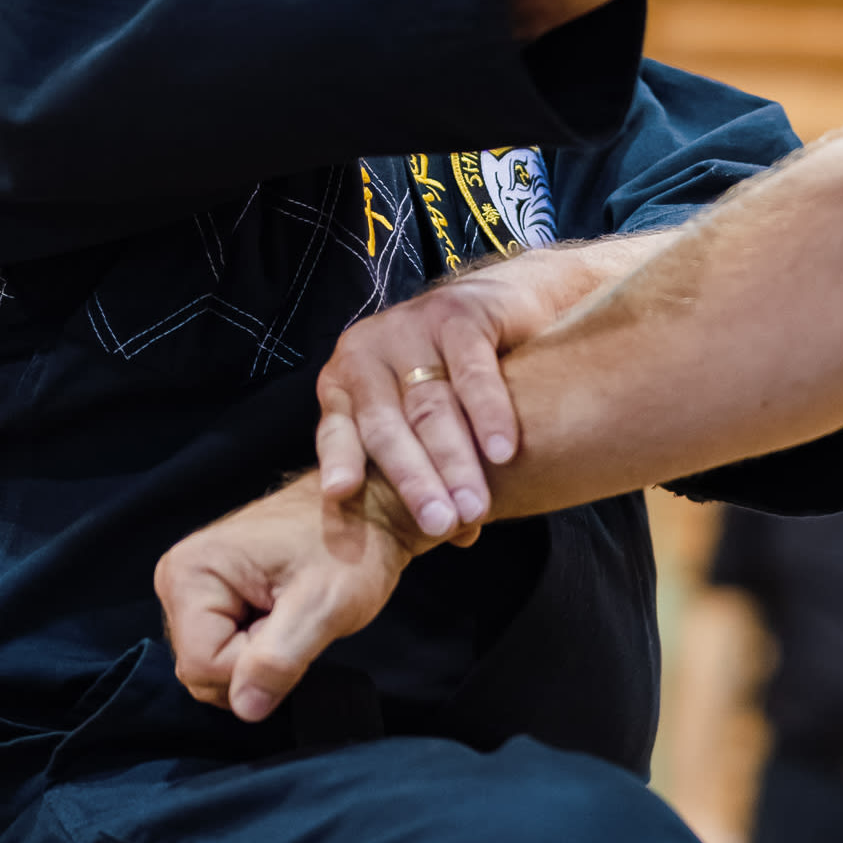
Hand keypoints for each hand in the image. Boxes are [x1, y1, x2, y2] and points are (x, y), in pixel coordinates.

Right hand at [157, 472, 416, 724]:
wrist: (367, 508)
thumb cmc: (352, 545)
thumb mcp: (325, 604)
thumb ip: (280, 660)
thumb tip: (244, 708)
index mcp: (190, 572)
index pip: (203, 666)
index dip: (256, 667)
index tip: (295, 625)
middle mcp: (176, 578)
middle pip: (201, 669)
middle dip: (255, 664)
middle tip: (296, 620)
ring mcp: (190, 587)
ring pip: (213, 665)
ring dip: (259, 658)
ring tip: (291, 614)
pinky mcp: (210, 596)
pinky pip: (224, 651)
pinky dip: (258, 648)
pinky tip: (281, 616)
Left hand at [313, 243, 626, 535]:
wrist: (503, 303)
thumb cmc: (455, 375)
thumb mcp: (420, 415)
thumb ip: (425, 466)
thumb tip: (457, 539)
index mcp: (345, 383)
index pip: (338, 430)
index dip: (339, 461)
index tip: (341, 495)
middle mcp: (368, 353)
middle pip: (387, 426)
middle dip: (415, 480)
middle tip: (439, 523)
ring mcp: (409, 329)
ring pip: (430, 405)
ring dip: (455, 460)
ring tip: (475, 506)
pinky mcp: (456, 313)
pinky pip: (472, 371)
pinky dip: (489, 413)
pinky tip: (504, 450)